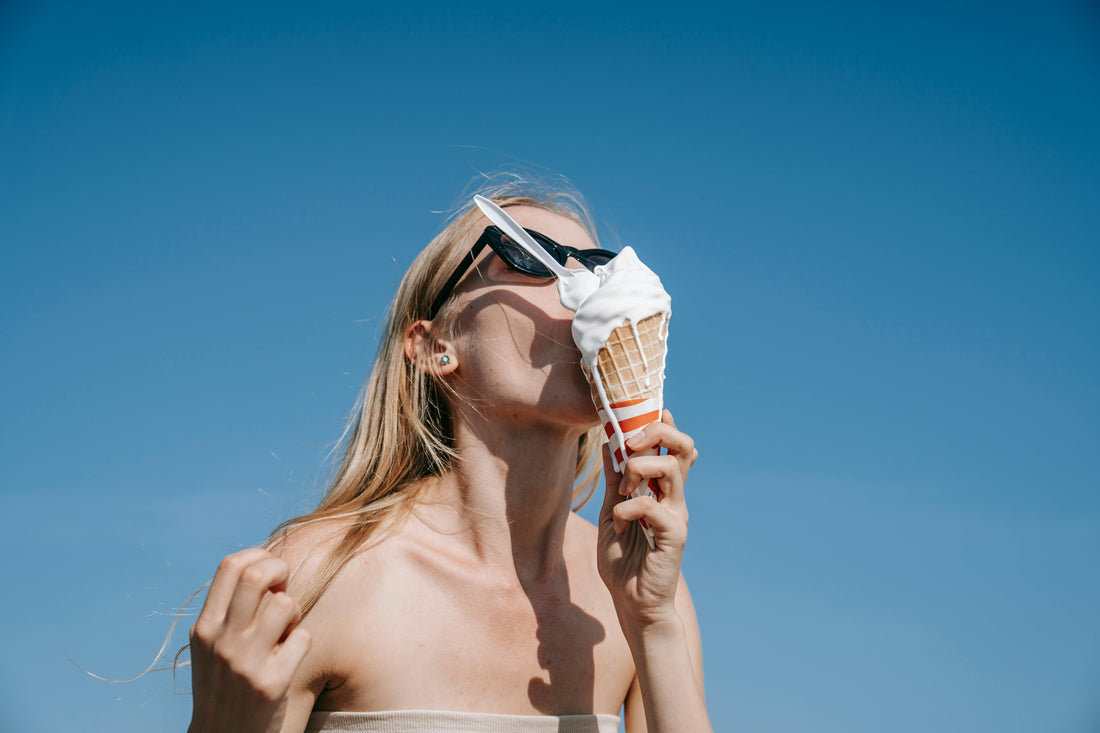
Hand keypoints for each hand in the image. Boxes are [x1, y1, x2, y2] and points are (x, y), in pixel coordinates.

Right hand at [188, 548, 311, 732]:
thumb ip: (228, 611)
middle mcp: (221, 642)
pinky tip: (291, 657)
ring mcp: (245, 663)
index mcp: (204, 628)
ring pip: (285, 604)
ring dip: (294, 611)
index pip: (230, 566)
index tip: (270, 568)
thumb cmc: (226, 685)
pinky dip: (302, 642)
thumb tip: (262, 566)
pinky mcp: (271, 683)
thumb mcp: (212, 647)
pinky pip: (303, 638)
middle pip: (257, 575)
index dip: (258, 556)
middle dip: (281, 570)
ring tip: (287, 629)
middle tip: (285, 586)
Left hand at [597, 410, 697, 624]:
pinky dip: (627, 508)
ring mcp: (677, 515)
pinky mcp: (675, 536)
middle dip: (656, 432)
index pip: (672, 446)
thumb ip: (614, 482)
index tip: (643, 411)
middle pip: (683, 446)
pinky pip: (652, 506)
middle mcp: (674, 498)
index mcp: (661, 490)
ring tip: (622, 489)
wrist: (632, 604)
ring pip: (671, 468)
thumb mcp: (610, 512)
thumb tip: (607, 444)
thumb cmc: (624, 560)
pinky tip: (618, 525)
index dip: (662, 423)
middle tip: (629, 442)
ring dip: (639, 467)